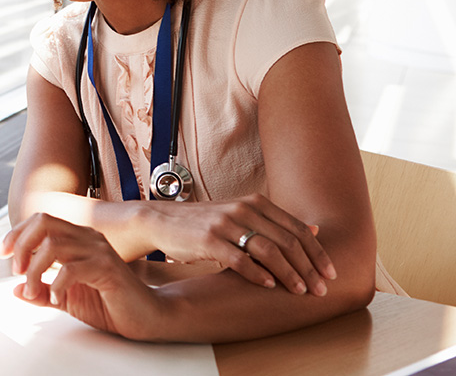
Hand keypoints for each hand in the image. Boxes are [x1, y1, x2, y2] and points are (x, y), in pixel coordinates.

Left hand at [0, 213, 165, 339]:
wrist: (145, 316)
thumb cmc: (110, 303)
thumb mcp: (67, 298)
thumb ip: (42, 292)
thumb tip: (15, 290)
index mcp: (78, 239)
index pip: (41, 221)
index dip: (17, 233)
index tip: (1, 252)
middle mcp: (88, 238)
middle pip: (44, 223)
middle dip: (22, 245)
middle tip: (17, 270)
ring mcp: (99, 251)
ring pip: (54, 245)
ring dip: (35, 269)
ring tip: (33, 289)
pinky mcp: (107, 269)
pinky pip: (72, 269)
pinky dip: (56, 284)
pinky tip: (56, 297)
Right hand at [141, 193, 336, 295]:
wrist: (162, 221)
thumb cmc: (204, 223)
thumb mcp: (242, 216)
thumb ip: (275, 222)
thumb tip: (314, 230)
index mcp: (255, 202)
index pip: (296, 228)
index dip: (317, 252)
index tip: (330, 272)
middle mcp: (243, 209)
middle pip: (287, 240)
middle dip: (308, 267)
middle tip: (321, 288)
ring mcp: (226, 224)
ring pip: (268, 250)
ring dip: (288, 273)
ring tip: (300, 291)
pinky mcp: (209, 240)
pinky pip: (239, 259)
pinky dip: (257, 274)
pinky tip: (268, 286)